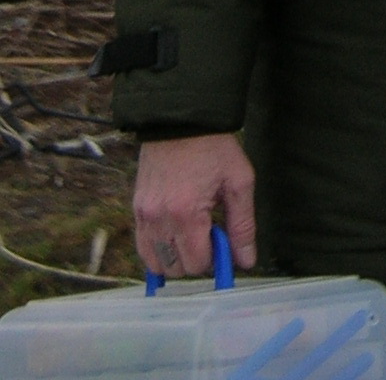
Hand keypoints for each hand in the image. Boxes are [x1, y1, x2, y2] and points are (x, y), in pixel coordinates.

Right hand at [133, 134, 256, 277]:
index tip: (225, 241)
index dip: (216, 259)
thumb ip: (243, 225)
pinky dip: (159, 250)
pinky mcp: (136, 210)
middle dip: (197, 260)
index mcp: (186, 214)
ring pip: (157, 263)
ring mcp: (143, 216)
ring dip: (177, 259)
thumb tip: (246, 261)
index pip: (197, 264)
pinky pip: (142, 248)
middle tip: (211, 234)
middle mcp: (159, 220)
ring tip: (194, 234)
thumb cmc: (214, 147)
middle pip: (176, 268)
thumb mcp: (239, 181)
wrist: (182, 119)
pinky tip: (176, 234)